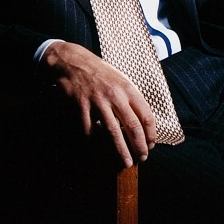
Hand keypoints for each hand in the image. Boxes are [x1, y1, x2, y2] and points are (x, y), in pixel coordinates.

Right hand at [40, 40, 156, 167]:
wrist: (72, 61)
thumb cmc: (98, 72)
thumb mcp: (120, 78)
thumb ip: (131, 97)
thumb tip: (142, 121)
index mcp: (127, 88)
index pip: (146, 116)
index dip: (151, 134)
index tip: (151, 144)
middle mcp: (114, 96)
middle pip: (132, 127)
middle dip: (139, 147)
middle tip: (142, 158)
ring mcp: (97, 102)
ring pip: (113, 132)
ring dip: (121, 150)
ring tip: (126, 162)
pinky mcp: (81, 107)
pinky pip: (89, 130)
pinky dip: (95, 143)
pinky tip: (99, 151)